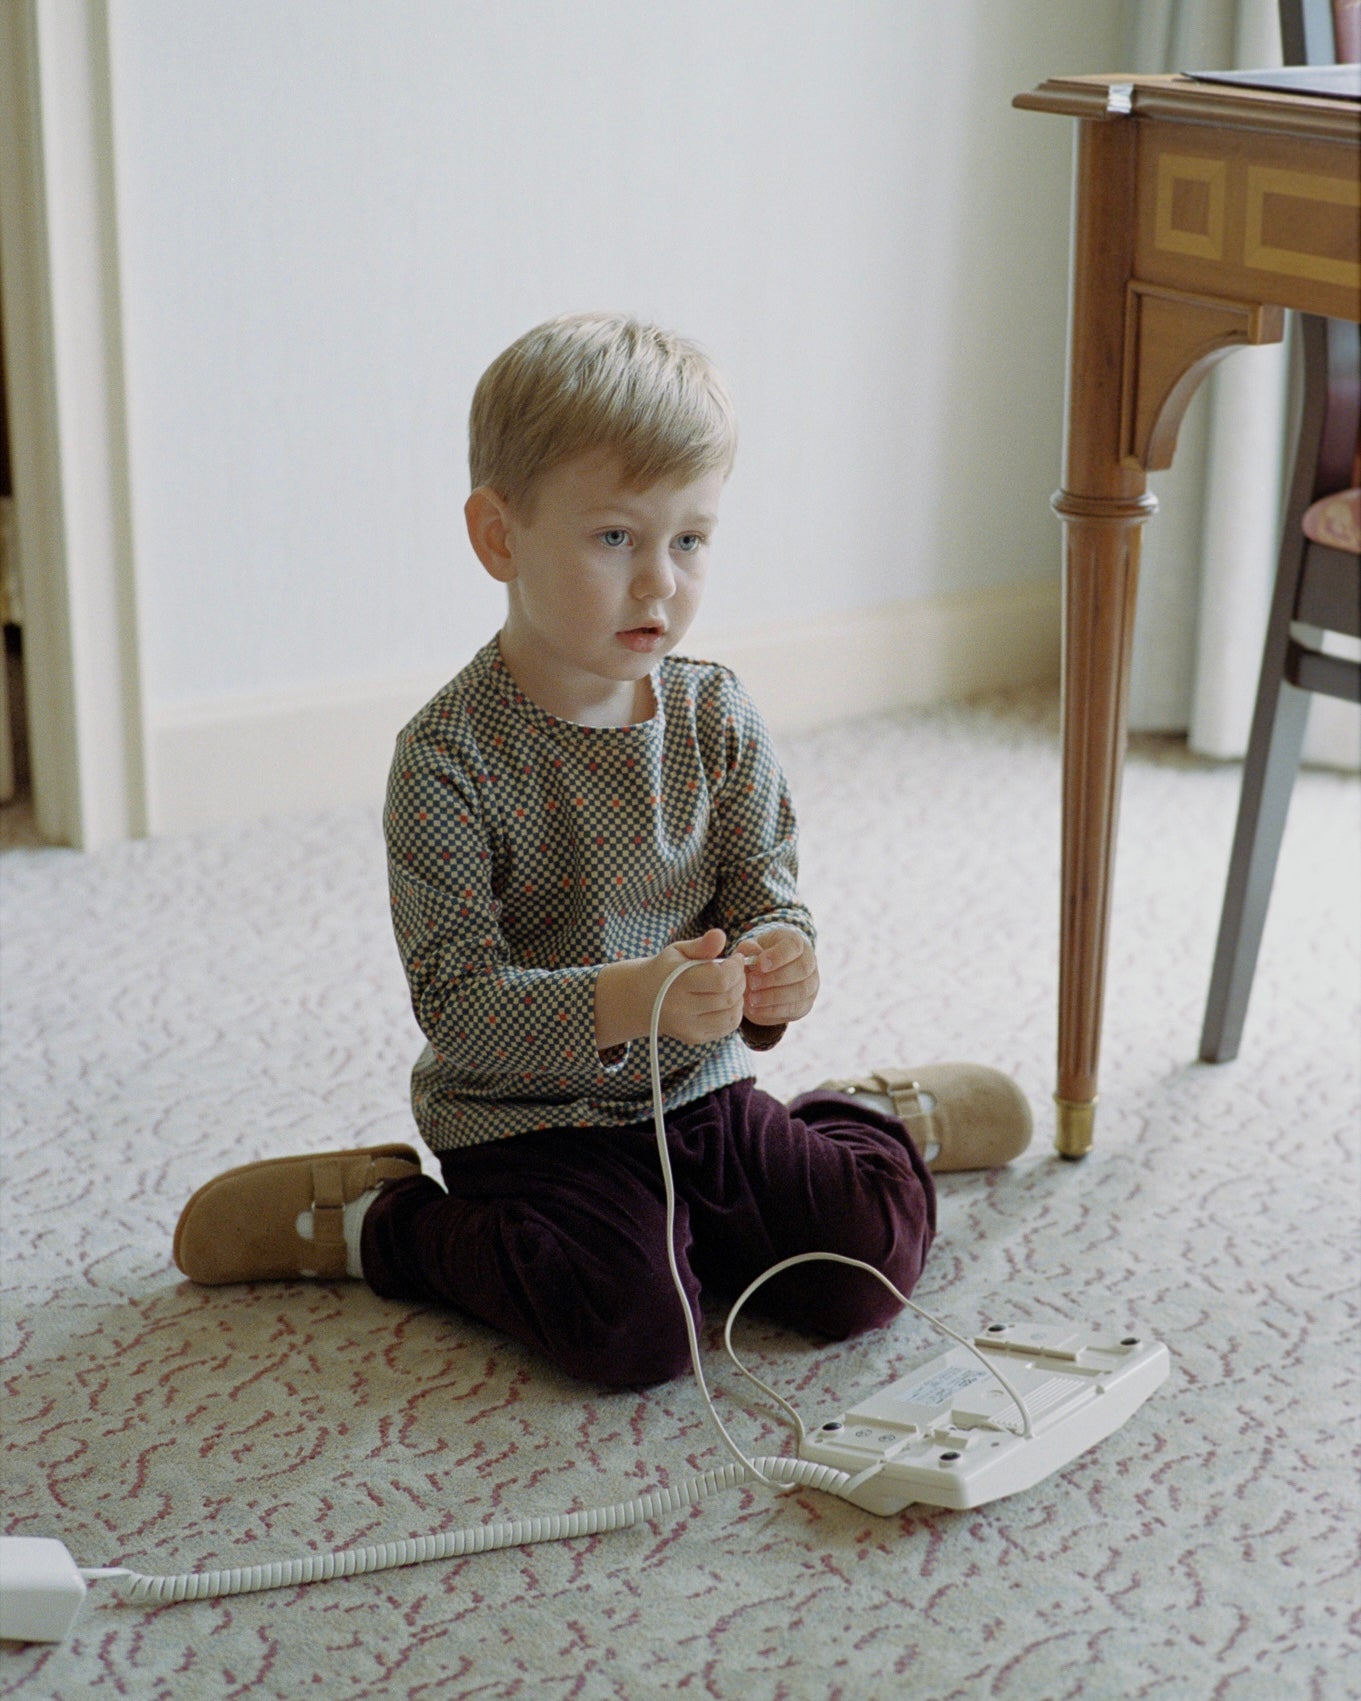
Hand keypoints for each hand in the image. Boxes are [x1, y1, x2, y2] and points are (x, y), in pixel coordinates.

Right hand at [652, 928, 748, 1044]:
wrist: (642, 999)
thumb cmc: (665, 970)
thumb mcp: (678, 951)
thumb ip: (701, 945)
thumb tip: (720, 935)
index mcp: (677, 984)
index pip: (721, 979)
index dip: (736, 968)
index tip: (735, 958)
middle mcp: (681, 1010)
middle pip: (729, 997)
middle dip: (740, 981)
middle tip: (735, 970)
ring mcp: (688, 1028)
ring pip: (732, 1015)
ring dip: (739, 998)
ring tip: (732, 984)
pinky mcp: (694, 1038)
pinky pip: (727, 1027)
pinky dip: (734, 1012)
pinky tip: (726, 1000)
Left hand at [735, 927, 819, 1027]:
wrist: (766, 975)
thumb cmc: (758, 957)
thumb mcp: (750, 948)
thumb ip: (748, 949)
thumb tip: (751, 955)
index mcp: (796, 942)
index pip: (794, 946)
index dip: (778, 956)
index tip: (759, 965)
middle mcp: (809, 961)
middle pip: (802, 969)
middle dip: (775, 978)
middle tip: (752, 983)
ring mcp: (811, 984)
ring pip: (801, 991)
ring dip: (774, 996)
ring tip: (752, 998)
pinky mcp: (806, 1004)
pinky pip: (795, 1008)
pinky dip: (774, 1010)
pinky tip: (756, 1009)